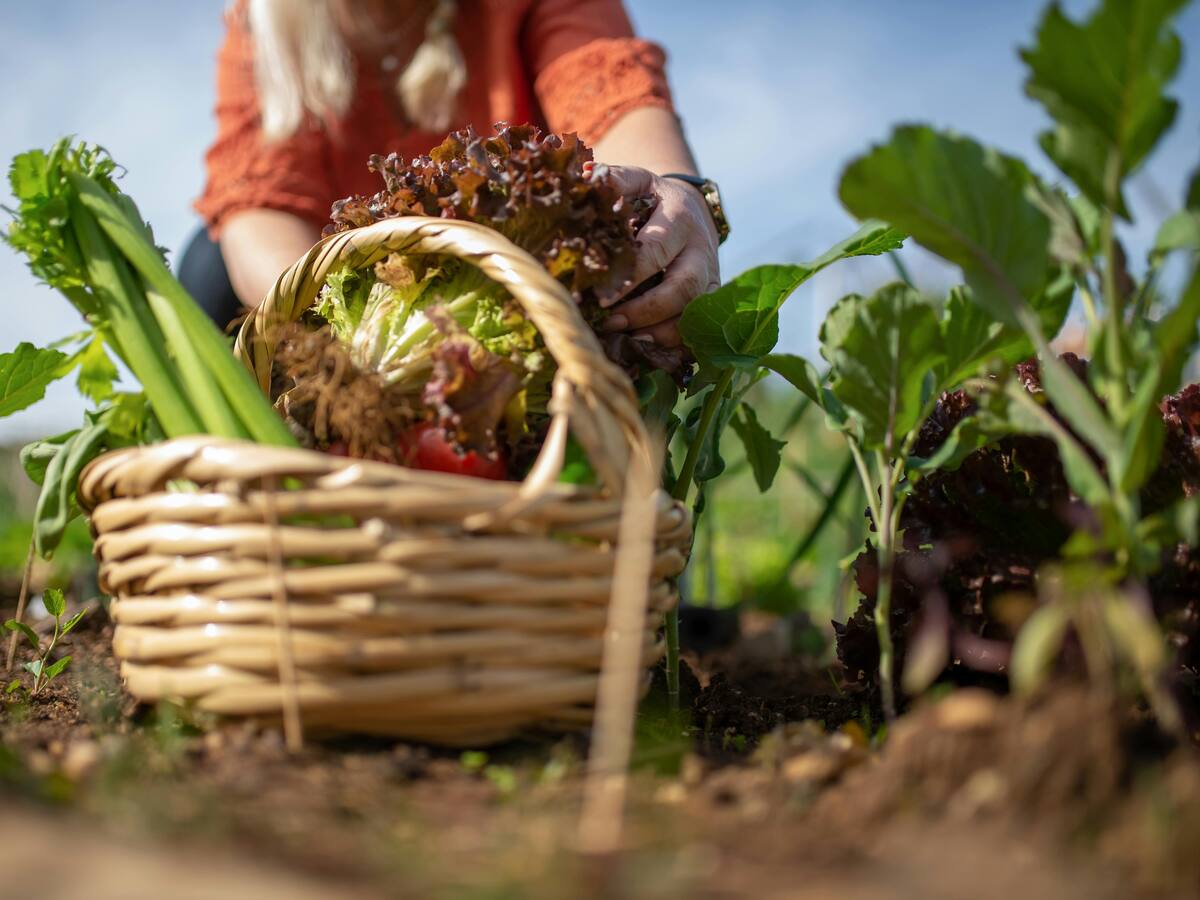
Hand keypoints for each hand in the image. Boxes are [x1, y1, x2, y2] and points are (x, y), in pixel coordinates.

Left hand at [599, 165, 720, 347]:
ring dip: (661, 332)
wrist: (691, 208)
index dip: (628, 278)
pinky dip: (676, 342)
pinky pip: (700, 327)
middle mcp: (701, 249)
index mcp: (680, 217)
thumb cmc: (652, 199)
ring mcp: (711, 276)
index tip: (600, 297)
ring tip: (627, 339)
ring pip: (694, 313)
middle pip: (682, 288)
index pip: (655, 251)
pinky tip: (648, 348)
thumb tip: (585, 179)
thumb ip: (613, 180)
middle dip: (645, 312)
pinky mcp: (712, 297)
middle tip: (610, 323)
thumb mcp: (637, 181)